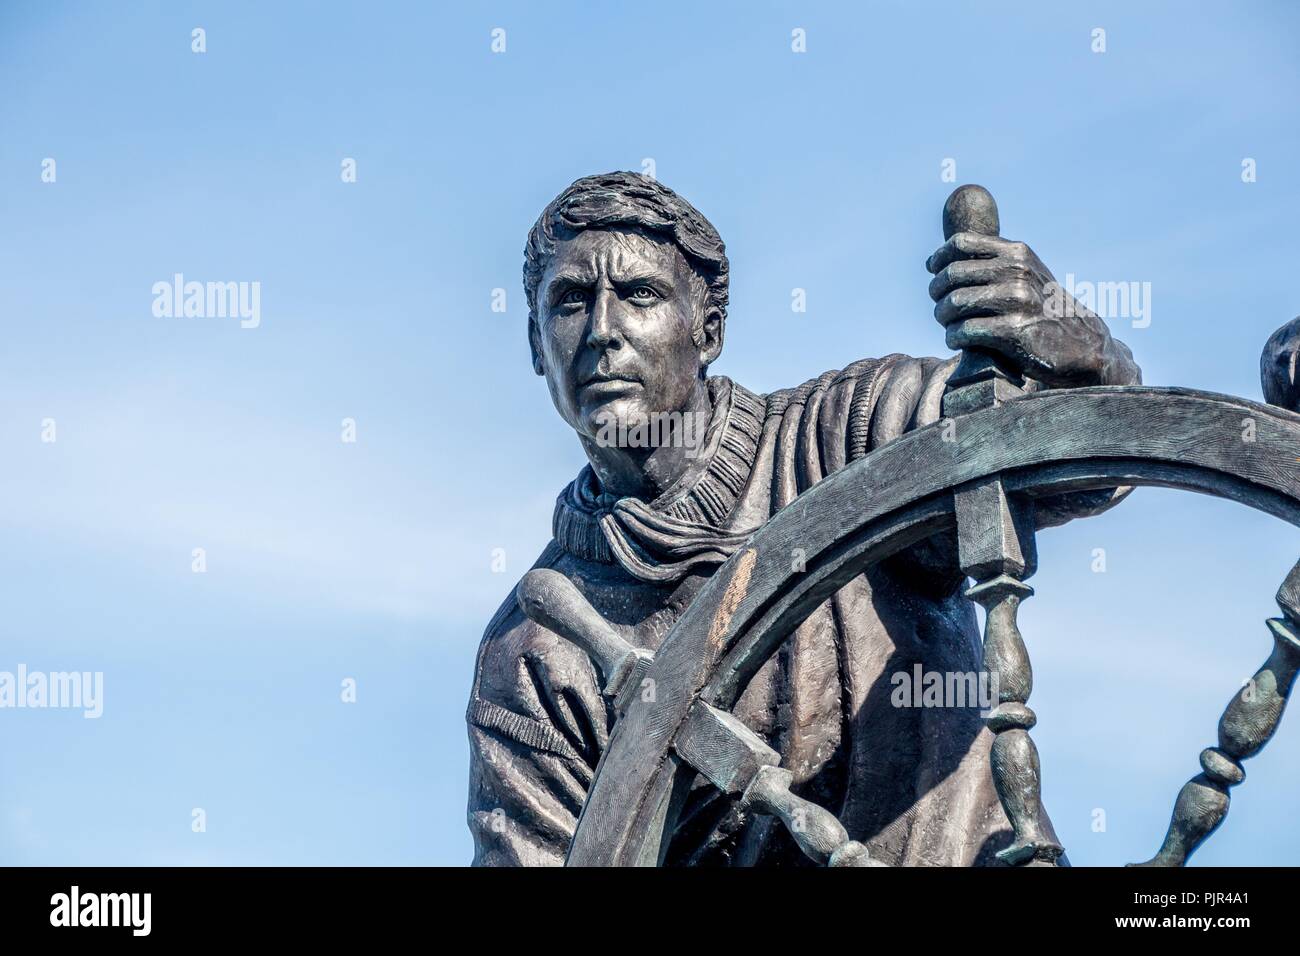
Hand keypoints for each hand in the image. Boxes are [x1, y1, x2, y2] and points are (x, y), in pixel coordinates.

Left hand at [926, 231, 1137, 386]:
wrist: (1082, 344)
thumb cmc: (1043, 309)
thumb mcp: (1025, 274)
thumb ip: (990, 263)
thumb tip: (934, 261)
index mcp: (1017, 253)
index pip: (961, 244)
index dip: (939, 258)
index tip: (933, 272)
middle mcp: (1017, 272)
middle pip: (951, 274)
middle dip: (937, 293)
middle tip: (940, 308)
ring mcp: (1016, 301)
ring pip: (954, 303)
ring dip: (943, 317)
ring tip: (948, 326)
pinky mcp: (1013, 332)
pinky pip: (964, 330)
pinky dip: (953, 338)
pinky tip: (957, 341)